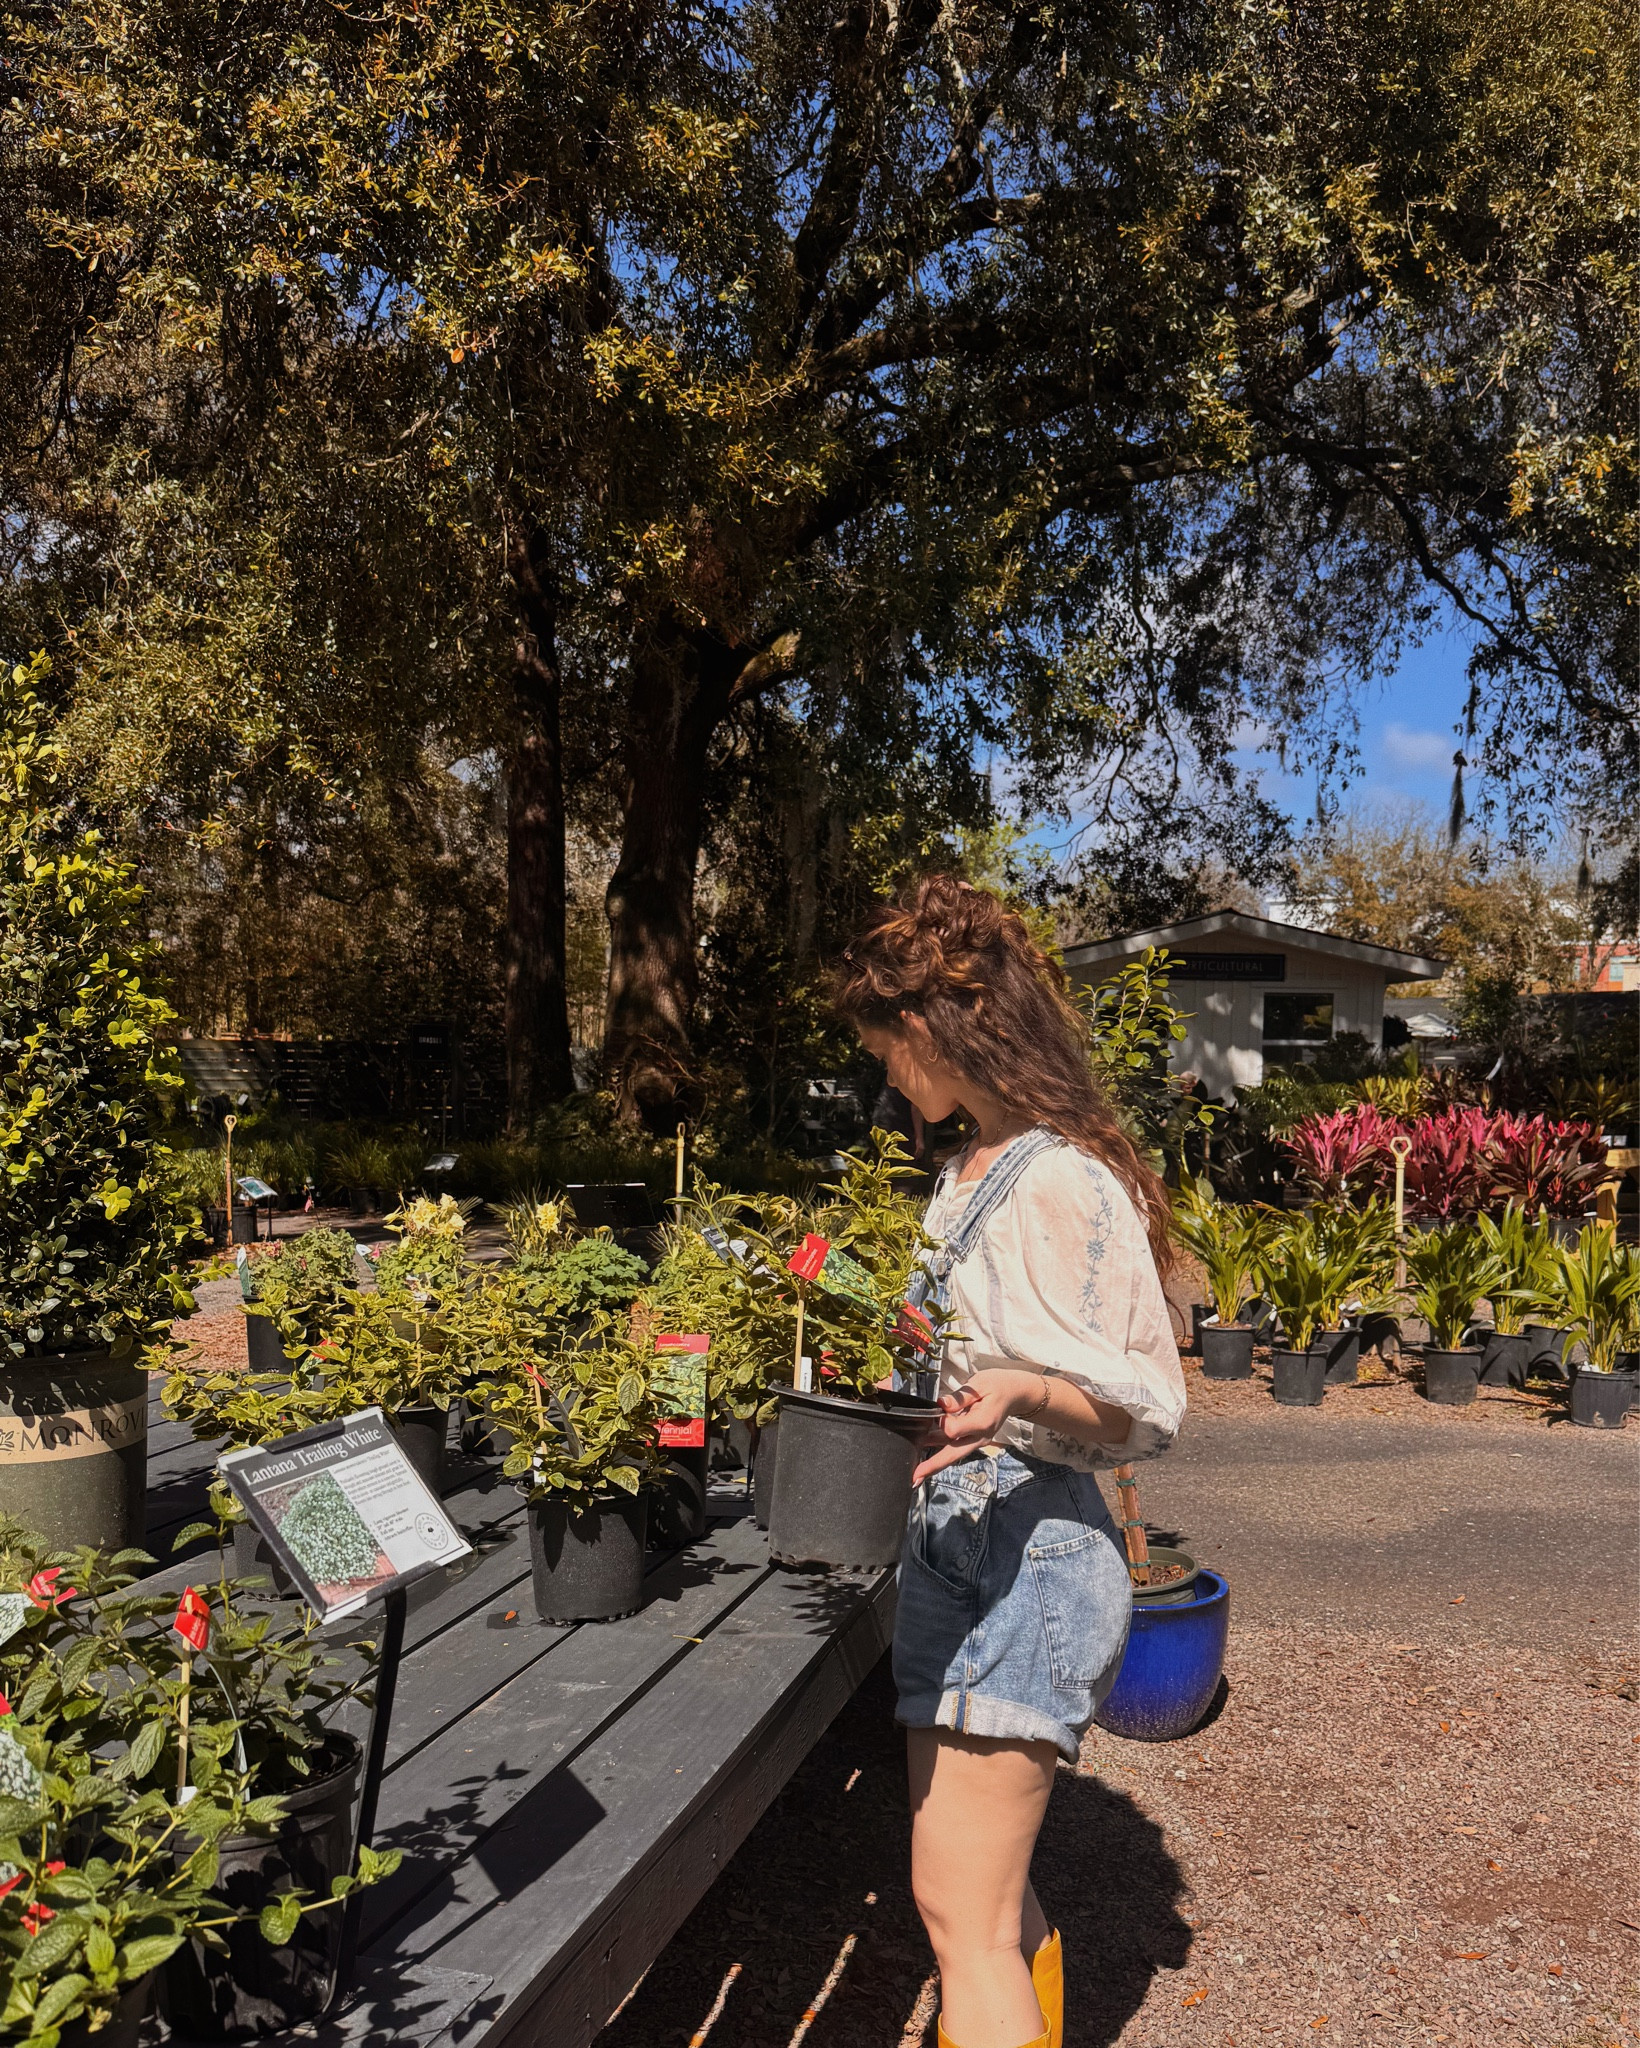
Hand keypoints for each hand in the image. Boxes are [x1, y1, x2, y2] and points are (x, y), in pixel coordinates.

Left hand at [911, 1368, 1042, 1484]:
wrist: (1015, 1393)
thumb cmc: (997, 1385)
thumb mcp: (979, 1384)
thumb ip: (959, 1397)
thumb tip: (941, 1404)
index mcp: (982, 1422)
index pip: (954, 1430)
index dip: (940, 1423)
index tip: (936, 1411)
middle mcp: (980, 1436)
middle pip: (953, 1454)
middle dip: (933, 1466)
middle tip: (915, 1477)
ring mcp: (978, 1441)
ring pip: (953, 1454)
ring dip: (933, 1462)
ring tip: (916, 1470)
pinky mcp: (974, 1440)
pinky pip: (955, 1447)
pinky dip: (940, 1451)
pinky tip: (924, 1450)